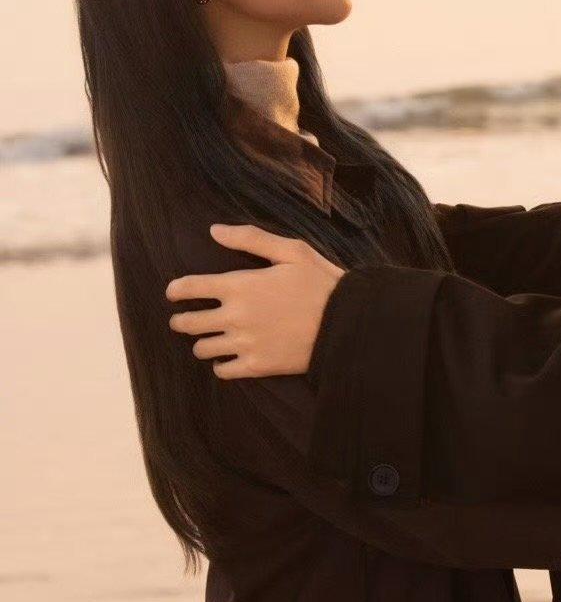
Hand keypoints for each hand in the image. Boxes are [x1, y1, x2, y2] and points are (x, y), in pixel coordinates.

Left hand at [164, 224, 345, 377]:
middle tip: (183, 319)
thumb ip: (250, 239)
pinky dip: (220, 364)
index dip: (175, 290)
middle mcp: (235, 316)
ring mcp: (245, 343)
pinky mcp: (257, 366)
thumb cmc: (320, 283)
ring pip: (201, 348)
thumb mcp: (291, 251)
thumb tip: (214, 230)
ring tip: (208, 339)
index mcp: (240, 285)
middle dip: (181, 320)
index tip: (174, 292)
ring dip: (201, 342)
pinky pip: (223, 370)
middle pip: (187, 323)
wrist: (346, 323)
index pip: (189, 288)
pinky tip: (227, 357)